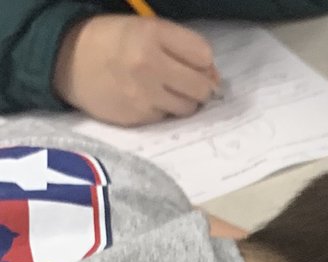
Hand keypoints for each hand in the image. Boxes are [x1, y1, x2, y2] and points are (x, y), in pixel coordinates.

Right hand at [54, 15, 218, 125]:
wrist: (67, 60)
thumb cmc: (110, 41)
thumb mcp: (144, 28)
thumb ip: (179, 46)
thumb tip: (213, 76)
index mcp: (153, 34)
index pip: (204, 56)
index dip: (203, 62)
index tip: (194, 64)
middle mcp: (150, 65)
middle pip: (201, 87)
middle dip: (200, 86)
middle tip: (187, 82)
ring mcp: (143, 94)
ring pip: (188, 108)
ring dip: (183, 101)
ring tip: (164, 89)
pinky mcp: (136, 117)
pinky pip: (165, 118)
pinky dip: (162, 110)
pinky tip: (146, 98)